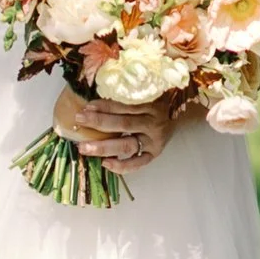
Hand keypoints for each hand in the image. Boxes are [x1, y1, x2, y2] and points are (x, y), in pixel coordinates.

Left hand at [51, 81, 175, 173]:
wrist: (180, 113)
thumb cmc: (156, 100)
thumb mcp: (146, 91)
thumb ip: (127, 92)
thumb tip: (97, 91)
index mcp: (151, 104)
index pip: (125, 105)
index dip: (105, 105)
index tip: (86, 106)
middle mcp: (153, 123)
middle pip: (124, 124)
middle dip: (99, 122)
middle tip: (80, 120)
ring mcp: (154, 140)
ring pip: (127, 144)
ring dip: (104, 147)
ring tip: (84, 148)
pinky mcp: (155, 153)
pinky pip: (139, 163)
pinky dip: (122, 166)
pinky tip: (106, 164)